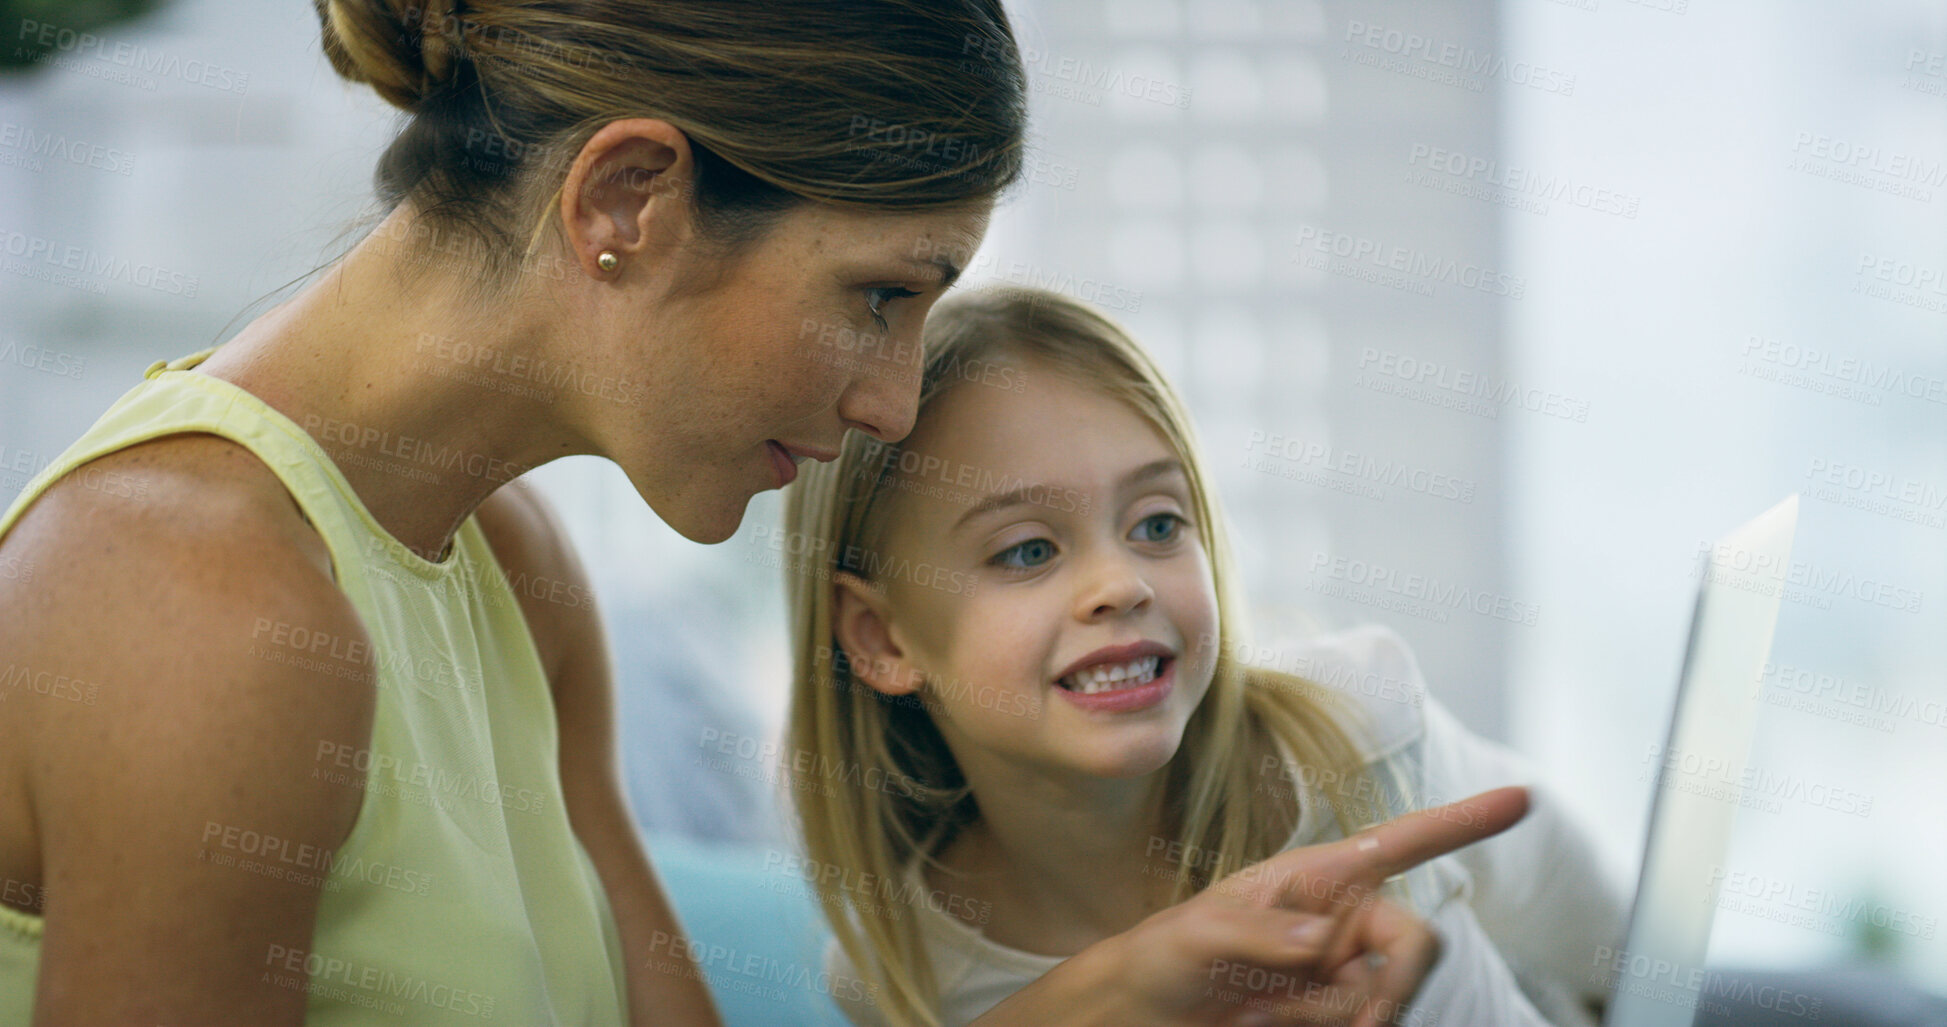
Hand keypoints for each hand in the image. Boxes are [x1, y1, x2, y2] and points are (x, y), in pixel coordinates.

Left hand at [972, 787, 1530, 1026]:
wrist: (1143, 1014)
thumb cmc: (1164, 957)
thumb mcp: (1198, 934)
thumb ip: (1263, 933)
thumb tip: (1323, 941)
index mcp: (1316, 877)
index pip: (1400, 843)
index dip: (1462, 821)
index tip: (1523, 797)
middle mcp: (1341, 919)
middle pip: (1414, 942)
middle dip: (1392, 985)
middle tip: (1350, 1020)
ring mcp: (1342, 969)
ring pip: (1389, 996)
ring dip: (1337, 1017)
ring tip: (1266, 1014)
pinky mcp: (1336, 1011)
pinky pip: (1365, 1024)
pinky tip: (1273, 1023)